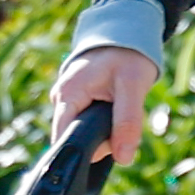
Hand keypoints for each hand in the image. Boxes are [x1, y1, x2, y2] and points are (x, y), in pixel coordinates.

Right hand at [51, 42, 156, 161]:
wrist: (125, 36)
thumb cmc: (127, 56)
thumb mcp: (133, 87)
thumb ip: (128, 122)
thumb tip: (123, 158)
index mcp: (68, 95)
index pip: (63, 139)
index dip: (83, 152)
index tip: (108, 151)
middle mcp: (61, 99)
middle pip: (74, 138)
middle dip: (101, 140)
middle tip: (123, 121)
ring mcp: (67, 101)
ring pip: (83, 132)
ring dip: (105, 132)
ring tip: (120, 110)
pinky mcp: (76, 102)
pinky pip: (86, 123)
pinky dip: (104, 124)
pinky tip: (114, 111)